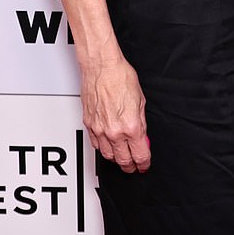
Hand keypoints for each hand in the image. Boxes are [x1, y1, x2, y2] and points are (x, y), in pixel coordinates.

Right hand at [82, 55, 150, 172]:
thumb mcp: (141, 101)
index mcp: (131, 126)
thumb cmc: (120, 77)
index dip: (144, 164)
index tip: (144, 165)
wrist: (101, 67)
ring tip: (122, 158)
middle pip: (123, 160)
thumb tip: (142, 136)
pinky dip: (103, 148)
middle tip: (134, 166)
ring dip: (116, 159)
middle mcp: (114, 131)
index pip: (140, 155)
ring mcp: (99, 129)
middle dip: (130, 166)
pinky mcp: (89, 124)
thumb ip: (141, 123)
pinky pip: (95, 144)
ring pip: (107, 155)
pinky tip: (108, 147)